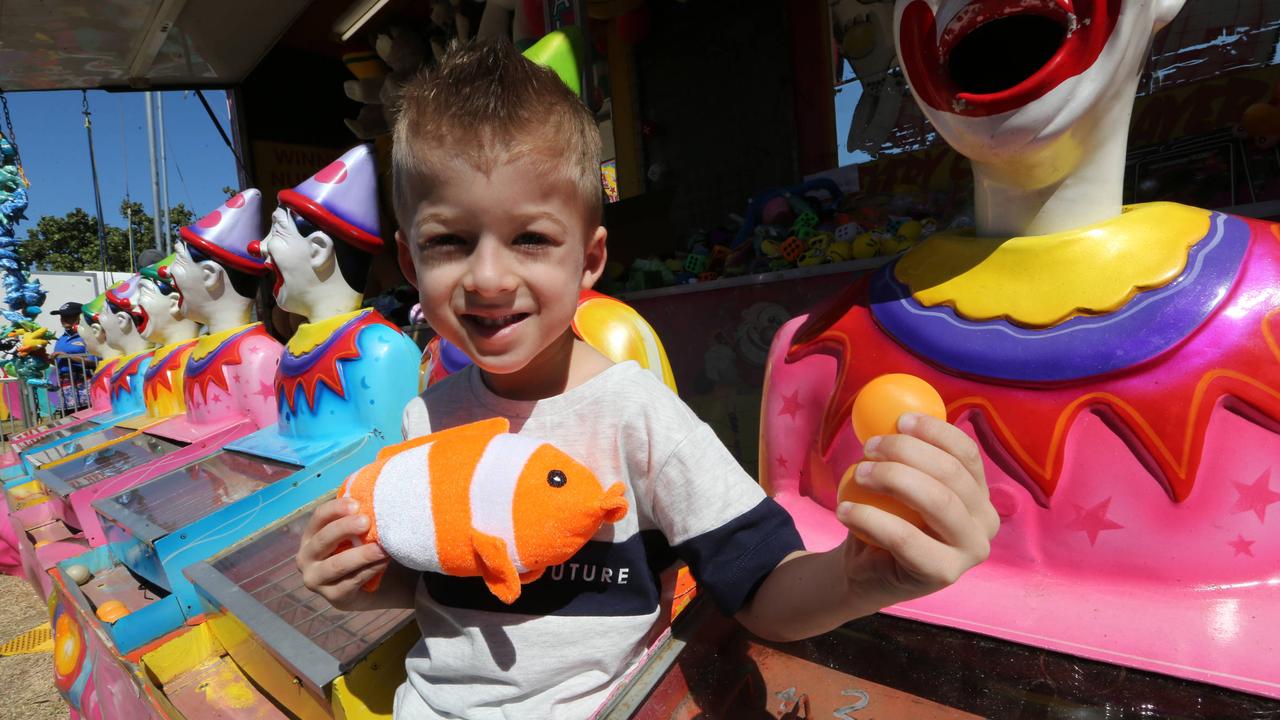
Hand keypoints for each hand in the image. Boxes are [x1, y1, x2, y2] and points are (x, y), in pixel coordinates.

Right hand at [296, 498, 390, 611]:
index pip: (318, 518)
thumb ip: (357, 518)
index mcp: (310, 536)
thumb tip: (371, 496)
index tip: (357, 504)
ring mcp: (316, 580)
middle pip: (323, 540)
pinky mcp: (333, 598)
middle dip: (345, 528)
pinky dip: (369, 570)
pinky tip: (383, 562)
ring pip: (337, 565)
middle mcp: (306, 558)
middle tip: (367, 521)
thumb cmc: (361, 550)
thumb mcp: (356, 533)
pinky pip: (351, 582)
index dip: (335, 509)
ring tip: (381, 548)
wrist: (375, 586)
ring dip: (361, 555)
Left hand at [837, 412, 999, 605]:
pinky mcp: (945, 574)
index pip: (966, 453)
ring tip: (857, 475)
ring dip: (891, 478)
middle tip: (868, 447)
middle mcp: (986, 521)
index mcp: (979, 492)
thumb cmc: (885, 517)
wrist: (866, 570)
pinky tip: (844, 511)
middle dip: (906, 452)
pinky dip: (870, 518)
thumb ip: (900, 449)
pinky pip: (906, 538)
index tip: (898, 420)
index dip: (934, 431)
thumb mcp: (895, 478)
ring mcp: (971, 550)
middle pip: (951, 473)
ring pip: (937, 502)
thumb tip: (888, 409)